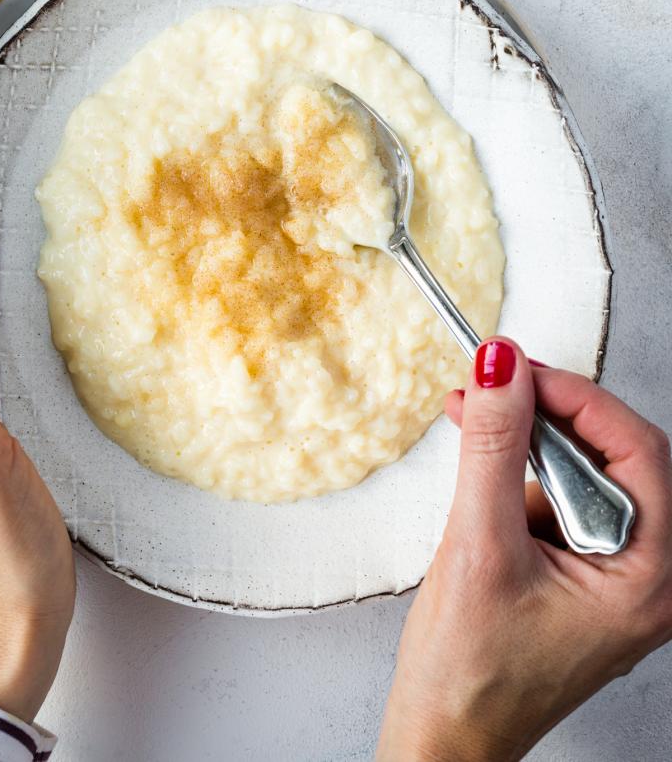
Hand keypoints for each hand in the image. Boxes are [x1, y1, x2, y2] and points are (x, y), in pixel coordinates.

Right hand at [378, 337, 671, 761]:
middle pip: (614, 456)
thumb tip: (501, 369)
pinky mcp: (582, 572)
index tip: (519, 369)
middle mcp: (646, 575)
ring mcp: (614, 575)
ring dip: (528, 441)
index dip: (578, 398)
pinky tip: (481, 476)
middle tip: (494, 387)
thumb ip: (494, 447)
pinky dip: (519, 472)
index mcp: (649, 578)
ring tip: (474, 426)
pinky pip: (561, 497)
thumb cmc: (470, 676)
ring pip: (584, 472)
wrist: (443, 736)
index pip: (637, 450)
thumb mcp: (478, 544)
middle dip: (548, 414)